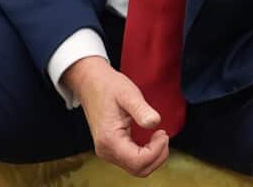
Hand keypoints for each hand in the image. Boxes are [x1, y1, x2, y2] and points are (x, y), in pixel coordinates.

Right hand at [64, 57, 169, 177]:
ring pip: (136, 168)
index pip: (138, 161)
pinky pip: (132, 161)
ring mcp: (106, 151)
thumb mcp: (128, 94)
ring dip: (153, 157)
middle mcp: (106, 150)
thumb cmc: (108, 86)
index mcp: (109, 139)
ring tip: (158, 137)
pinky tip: (150, 140)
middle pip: (139, 169)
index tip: (162, 133)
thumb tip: (154, 122)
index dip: (156, 151)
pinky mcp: (110, 149)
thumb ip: (141, 109)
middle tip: (163, 136)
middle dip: (157, 156)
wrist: (90, 82)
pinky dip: (146, 155)